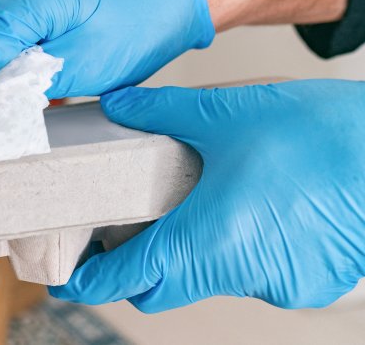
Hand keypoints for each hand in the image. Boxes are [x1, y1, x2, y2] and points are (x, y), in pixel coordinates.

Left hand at [51, 81, 364, 311]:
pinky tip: (250, 209)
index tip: (66, 278)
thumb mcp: (225, 113)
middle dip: (137, 267)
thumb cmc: (325, 138)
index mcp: (205, 242)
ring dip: (195, 250)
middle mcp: (239, 275)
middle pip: (164, 288)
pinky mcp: (310, 282)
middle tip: (122, 230)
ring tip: (196, 202)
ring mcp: (279, 284)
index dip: (89, 282)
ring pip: (212, 278)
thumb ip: (161, 112)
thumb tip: (119, 104)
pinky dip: (241, 249)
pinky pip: (258, 273)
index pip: (126, 280)